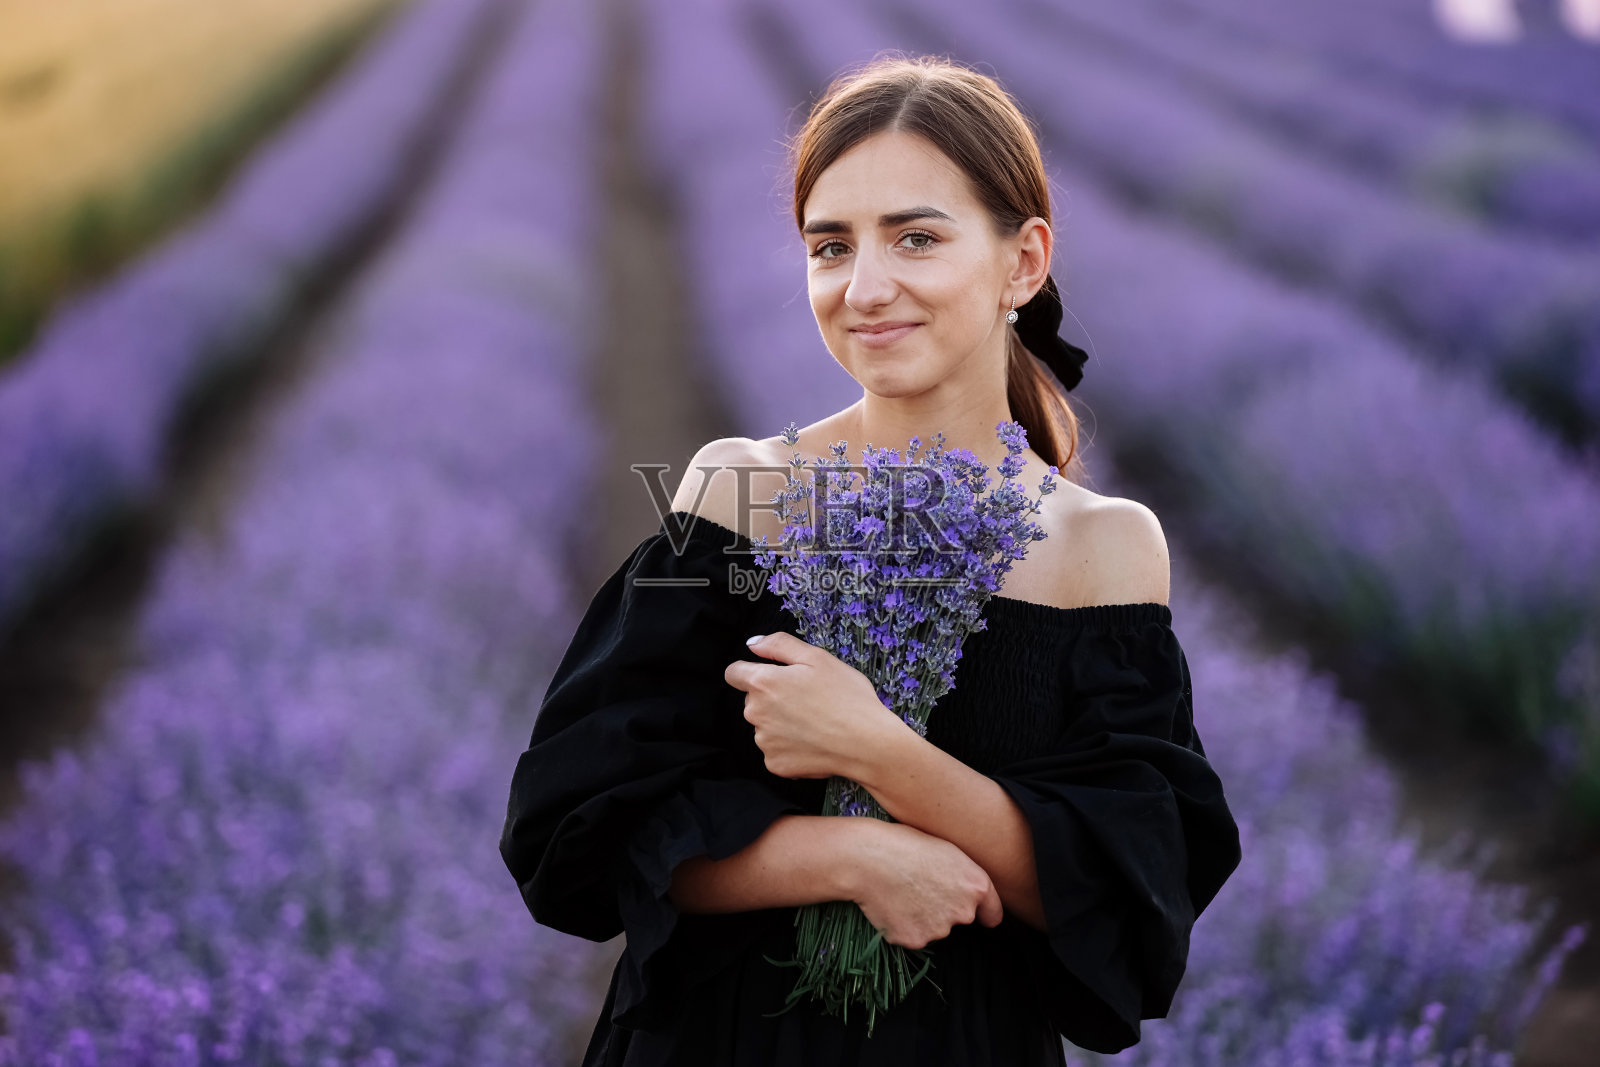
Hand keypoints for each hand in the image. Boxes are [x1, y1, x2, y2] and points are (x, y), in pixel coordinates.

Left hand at [725, 631, 900, 780]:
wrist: (868, 744)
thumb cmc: (847, 697)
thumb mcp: (817, 658)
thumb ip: (779, 645)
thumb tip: (753, 643)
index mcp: (763, 683)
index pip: (734, 673)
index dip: (751, 671)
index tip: (773, 677)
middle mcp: (756, 713)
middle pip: (752, 700)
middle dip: (772, 697)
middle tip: (807, 698)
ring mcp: (765, 742)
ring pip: (764, 726)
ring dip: (780, 723)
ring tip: (814, 721)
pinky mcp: (776, 764)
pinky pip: (775, 750)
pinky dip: (790, 746)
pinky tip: (813, 742)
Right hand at [848, 821, 1003, 949]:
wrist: (868, 858)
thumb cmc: (905, 843)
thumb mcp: (946, 850)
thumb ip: (964, 877)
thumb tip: (965, 893)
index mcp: (976, 886)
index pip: (993, 914)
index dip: (985, 913)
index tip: (981, 916)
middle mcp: (963, 912)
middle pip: (958, 918)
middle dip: (945, 908)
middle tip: (919, 886)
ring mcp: (938, 929)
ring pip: (933, 927)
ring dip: (921, 916)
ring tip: (901, 891)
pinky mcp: (914, 940)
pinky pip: (911, 935)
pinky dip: (902, 925)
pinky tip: (890, 904)